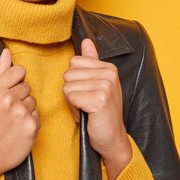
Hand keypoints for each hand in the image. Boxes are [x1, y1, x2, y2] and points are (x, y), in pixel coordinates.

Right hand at [0, 49, 40, 179]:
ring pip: (33, 100)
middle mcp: (9, 99)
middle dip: (20, 96)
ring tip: (13, 119)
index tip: (9, 90)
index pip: (19, 71)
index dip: (15, 81)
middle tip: (8, 109)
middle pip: (27, 86)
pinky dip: (30, 121)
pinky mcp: (32, 126)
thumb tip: (7, 51)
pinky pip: (37, 114)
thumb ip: (0, 72)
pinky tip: (19, 128)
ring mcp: (21, 113)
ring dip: (26, 108)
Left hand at [63, 38, 131, 179]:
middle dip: (72, 91)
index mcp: (108, 67)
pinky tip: (88, 114)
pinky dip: (75, 109)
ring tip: (87, 109)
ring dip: (73, 102)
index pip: (73, 62)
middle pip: (68, 74)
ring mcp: (105, 86)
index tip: (87, 92)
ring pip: (67, 87)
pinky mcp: (100, 100)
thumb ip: (91, 62)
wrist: (112, 138)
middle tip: (86, 103)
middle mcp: (109, 74)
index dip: (75, 80)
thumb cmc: (100, 112)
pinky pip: (71, 98)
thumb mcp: (97, 84)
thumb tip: (86, 41)